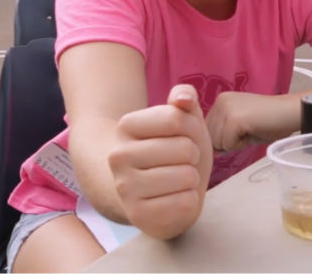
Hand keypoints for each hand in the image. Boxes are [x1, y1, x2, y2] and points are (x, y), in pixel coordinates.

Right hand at [108, 84, 213, 238]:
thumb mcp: (185, 121)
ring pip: (186, 176)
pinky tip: (175, 198)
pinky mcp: (137, 215)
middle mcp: (117, 156)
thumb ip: (185, 99)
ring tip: (179, 180)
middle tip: (181, 162)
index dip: (192, 129)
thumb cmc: (176, 152)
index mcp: (125, 126)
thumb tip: (183, 98)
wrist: (162, 195)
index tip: (182, 137)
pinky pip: (186, 202)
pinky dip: (190, 201)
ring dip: (192, 178)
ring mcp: (124, 187)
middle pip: (184, 148)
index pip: (177, 118)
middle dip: (194, 155)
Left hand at [206, 91, 298, 151]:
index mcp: (220, 100)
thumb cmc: (270, 121)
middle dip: (228, 141)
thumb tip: (209, 147)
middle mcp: (220, 100)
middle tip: (249, 129)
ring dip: (235, 143)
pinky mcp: (234, 118)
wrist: (291, 113)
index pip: (208, 132)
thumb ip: (222, 129)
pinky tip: (254, 131)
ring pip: (217, 143)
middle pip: (210, 138)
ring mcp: (226, 108)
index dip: (225, 138)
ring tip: (252, 129)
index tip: (244, 128)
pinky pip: (228, 145)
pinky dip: (241, 144)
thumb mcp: (239, 123)